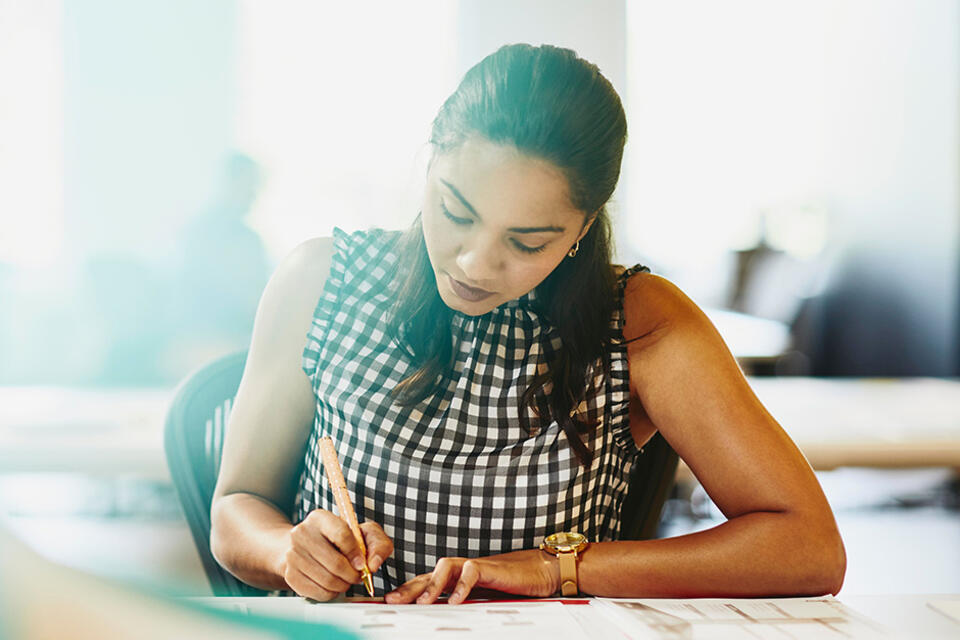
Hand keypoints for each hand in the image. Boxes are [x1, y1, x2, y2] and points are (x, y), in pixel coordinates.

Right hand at [280, 509, 392, 600]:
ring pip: (328, 580)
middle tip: (357, 576)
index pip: (341, 534)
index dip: (356, 553)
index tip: (362, 563)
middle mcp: (302, 533)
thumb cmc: (338, 540)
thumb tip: (373, 564)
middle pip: (335, 563)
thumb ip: (377, 543)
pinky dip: (331, 593)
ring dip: (344, 585)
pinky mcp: (290, 575)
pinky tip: (333, 585)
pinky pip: (318, 592)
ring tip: (346, 580)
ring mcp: (293, 555)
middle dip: (352, 575)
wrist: (303, 547)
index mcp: (320, 518)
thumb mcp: (362, 533)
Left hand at [385, 549, 559, 604]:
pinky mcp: (491, 567)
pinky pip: (472, 571)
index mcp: (458, 579)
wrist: (541, 570)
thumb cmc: (513, 585)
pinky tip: (455, 600)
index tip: (389, 602)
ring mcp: (475, 567)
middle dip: (409, 588)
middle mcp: (463, 570)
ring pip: (446, 567)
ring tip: (422, 603)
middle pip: (429, 574)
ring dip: (431, 585)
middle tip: (392, 601)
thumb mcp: (484, 600)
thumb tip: (446, 621)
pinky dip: (462, 585)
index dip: (407, 591)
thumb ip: (465, 606)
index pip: (427, 582)